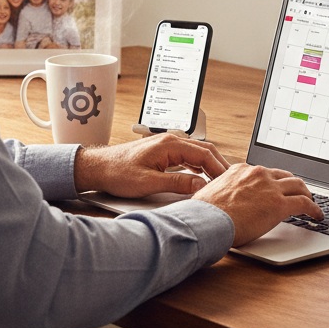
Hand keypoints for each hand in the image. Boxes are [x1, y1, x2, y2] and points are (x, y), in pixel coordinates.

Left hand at [74, 133, 228, 197]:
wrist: (99, 167)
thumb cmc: (118, 172)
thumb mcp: (149, 183)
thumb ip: (177, 184)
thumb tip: (200, 186)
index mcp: (170, 144)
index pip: (204, 154)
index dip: (218, 169)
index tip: (227, 182)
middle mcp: (171, 140)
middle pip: (204, 150)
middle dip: (218, 165)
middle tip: (229, 182)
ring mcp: (167, 145)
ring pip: (197, 153)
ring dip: (209, 166)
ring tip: (219, 182)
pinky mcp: (163, 152)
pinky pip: (188, 157)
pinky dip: (198, 166)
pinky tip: (201, 177)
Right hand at [192, 163, 321, 245]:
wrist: (207, 220)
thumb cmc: (204, 213)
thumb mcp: (211, 193)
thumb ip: (223, 193)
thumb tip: (220, 203)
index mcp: (241, 170)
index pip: (265, 173)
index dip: (274, 182)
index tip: (277, 188)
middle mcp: (258, 174)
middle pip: (285, 175)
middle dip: (294, 184)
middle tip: (299, 193)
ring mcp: (269, 187)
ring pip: (298, 185)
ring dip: (306, 194)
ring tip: (311, 203)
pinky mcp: (279, 204)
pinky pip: (304, 203)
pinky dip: (314, 208)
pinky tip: (317, 215)